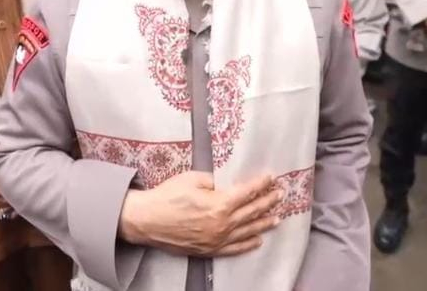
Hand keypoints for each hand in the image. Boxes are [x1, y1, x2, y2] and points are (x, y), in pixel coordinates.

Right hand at [119, 171, 282, 257]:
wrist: (146, 220)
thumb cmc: (167, 196)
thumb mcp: (192, 179)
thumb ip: (213, 181)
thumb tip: (223, 184)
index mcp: (220, 204)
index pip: (248, 192)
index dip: (261, 184)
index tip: (271, 177)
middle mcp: (223, 224)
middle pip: (252, 212)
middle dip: (268, 202)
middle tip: (280, 195)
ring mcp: (217, 239)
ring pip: (247, 231)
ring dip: (264, 223)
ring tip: (277, 218)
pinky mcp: (209, 250)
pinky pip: (234, 249)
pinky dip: (248, 244)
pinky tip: (258, 240)